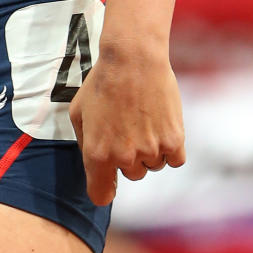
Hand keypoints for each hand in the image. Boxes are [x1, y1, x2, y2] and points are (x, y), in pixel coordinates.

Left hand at [70, 41, 185, 206]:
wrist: (133, 58)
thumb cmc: (102, 81)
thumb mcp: (78, 111)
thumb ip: (85, 143)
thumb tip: (96, 165)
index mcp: (97, 153)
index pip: (101, 195)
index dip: (104, 188)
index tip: (109, 182)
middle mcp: (123, 157)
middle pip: (132, 175)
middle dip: (130, 157)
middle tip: (128, 127)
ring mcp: (150, 150)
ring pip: (153, 165)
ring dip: (150, 150)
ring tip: (144, 119)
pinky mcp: (174, 141)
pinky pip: (174, 159)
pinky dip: (170, 148)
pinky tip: (162, 125)